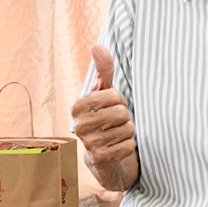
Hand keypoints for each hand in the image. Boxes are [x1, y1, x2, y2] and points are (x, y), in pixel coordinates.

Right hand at [71, 45, 137, 189]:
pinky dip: (129, 146)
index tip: (112, 107)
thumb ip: (104, 70)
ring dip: (128, 132)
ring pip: (127, 129)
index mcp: (78, 106)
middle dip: (125, 117)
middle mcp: (79, 125)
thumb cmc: (106, 118)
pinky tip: (119, 148)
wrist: (105, 156)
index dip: (120, 100)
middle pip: (121, 112)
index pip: (113, 95)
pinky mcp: (99, 161)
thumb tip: (97, 45)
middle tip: (116, 123)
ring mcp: (88, 144)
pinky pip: (127, 146)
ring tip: (117, 135)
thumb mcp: (105, 93)